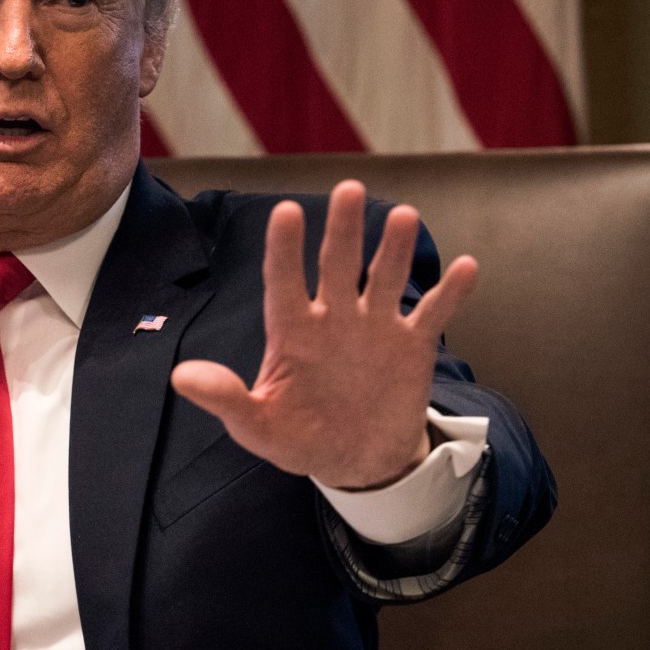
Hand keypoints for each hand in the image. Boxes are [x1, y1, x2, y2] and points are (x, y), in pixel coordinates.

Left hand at [171, 180, 476, 489]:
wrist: (356, 461)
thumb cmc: (298, 438)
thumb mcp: (257, 426)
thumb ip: (226, 399)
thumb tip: (181, 376)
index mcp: (293, 332)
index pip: (284, 282)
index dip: (284, 250)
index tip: (285, 211)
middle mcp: (334, 318)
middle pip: (338, 265)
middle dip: (343, 229)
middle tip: (348, 189)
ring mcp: (375, 328)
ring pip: (385, 278)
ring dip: (394, 249)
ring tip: (403, 216)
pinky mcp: (411, 346)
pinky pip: (433, 315)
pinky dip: (451, 293)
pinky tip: (467, 267)